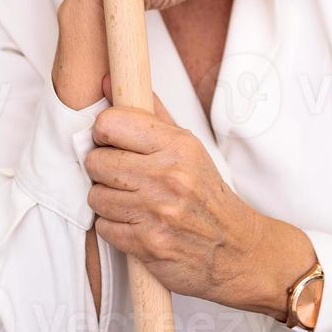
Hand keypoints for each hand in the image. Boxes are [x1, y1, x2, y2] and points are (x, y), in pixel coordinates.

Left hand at [83, 75, 313, 314]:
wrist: (235, 249)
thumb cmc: (207, 195)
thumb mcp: (189, 148)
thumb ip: (149, 114)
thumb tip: (109, 81)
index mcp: (178, 146)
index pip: (111, 123)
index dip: (104, 133)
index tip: (111, 142)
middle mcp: (167, 175)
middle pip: (96, 161)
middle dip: (102, 169)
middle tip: (120, 175)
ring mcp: (156, 211)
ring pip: (96, 196)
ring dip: (107, 200)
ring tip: (130, 201)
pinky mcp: (147, 243)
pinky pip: (103, 228)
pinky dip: (114, 227)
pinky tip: (134, 223)